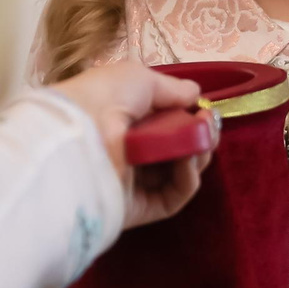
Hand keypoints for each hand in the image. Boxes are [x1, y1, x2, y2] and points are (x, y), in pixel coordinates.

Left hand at [48, 62, 209, 227]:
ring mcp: (134, 182)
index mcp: (124, 121)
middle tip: (210, 127)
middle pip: (178, 150)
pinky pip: (173, 197)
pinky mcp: (138, 208)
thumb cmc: (103, 97)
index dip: (191, 119)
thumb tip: (195, 94)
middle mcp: (129, 152)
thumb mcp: (139, 79)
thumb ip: (171, 89)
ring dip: (198, 157)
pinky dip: (188, 179)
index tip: (208, 112)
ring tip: (199, 143)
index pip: (166, 125)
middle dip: (200, 138)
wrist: (78, 132)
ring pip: (180, 175)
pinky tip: (187, 162)